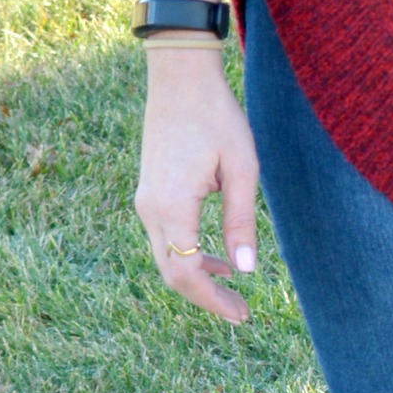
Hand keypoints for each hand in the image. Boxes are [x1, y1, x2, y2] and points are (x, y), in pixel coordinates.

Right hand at [133, 46, 259, 324]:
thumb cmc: (216, 116)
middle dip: (205, 298)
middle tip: (241, 313)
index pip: (186, 272)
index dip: (213, 300)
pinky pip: (166, 238)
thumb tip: (246, 269)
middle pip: (171, 272)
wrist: (180, 78)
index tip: (242, 314)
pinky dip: (188, 256)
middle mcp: (151, 208)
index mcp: (172, 205)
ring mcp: (146, 201)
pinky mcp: (150, 193)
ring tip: (233, 291)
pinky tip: (218, 261)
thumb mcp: (241, 168)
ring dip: (197, 278)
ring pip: (167, 257)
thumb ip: (241, 221)